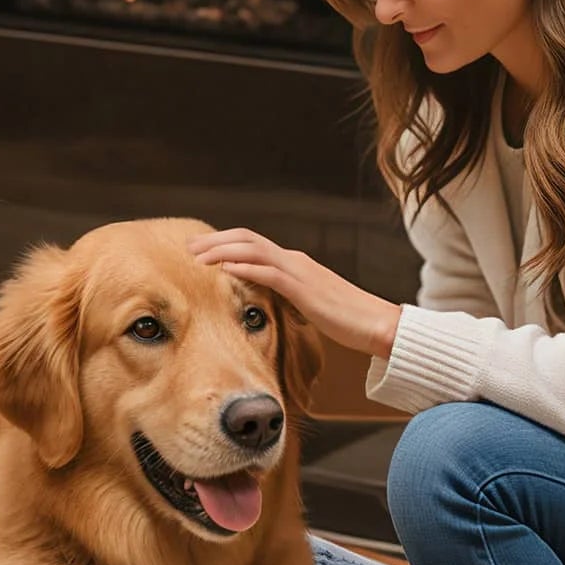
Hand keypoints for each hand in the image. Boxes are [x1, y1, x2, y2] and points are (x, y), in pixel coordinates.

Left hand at [187, 228, 401, 359]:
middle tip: (187, 246)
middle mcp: (294, 260)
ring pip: (253, 251)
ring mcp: (300, 272)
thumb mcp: (308, 304)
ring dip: (222, 251)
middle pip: (247, 239)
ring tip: (197, 257)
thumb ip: (286, 297)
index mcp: (294, 263)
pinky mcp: (304, 289)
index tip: (199, 248)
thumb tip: (265, 302)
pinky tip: (224, 270)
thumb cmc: (345, 318)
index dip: (223, 242)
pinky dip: (245, 268)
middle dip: (215, 240)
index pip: (252, 244)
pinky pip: (269, 274)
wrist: (377, 324)